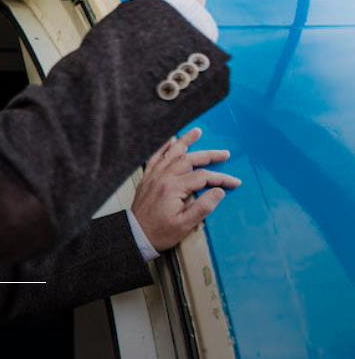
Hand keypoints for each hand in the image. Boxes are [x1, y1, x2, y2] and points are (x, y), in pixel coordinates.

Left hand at [131, 128, 239, 251]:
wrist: (135, 235)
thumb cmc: (158, 232)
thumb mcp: (185, 224)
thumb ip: (203, 207)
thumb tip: (218, 192)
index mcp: (172, 188)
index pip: (202, 177)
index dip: (220, 178)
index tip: (233, 182)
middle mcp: (161, 178)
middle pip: (189, 160)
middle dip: (209, 155)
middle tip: (224, 153)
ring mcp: (153, 177)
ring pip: (171, 153)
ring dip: (185, 142)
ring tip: (196, 132)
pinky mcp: (147, 179)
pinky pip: (155, 157)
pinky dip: (164, 147)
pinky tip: (170, 141)